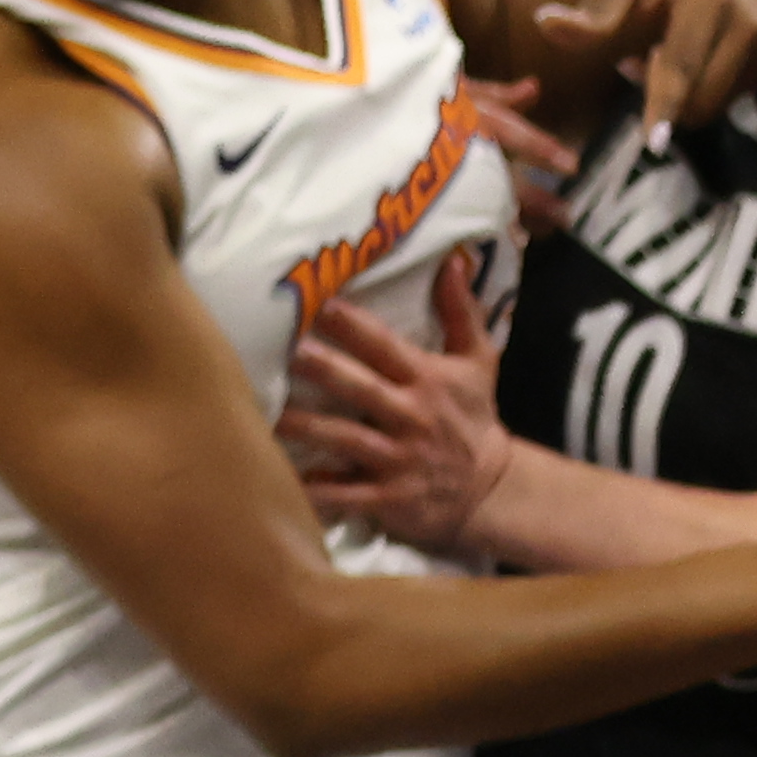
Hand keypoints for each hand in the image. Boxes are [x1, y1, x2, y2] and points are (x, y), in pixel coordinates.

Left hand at [282, 271, 516, 553]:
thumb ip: (460, 312)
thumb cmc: (472, 415)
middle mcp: (410, 416)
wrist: (493, 488)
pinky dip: (316, 492)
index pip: (385, 346)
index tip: (317, 302)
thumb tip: (455, 259)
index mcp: (426, 379)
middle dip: (321, 368)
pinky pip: (346, 495)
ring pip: (344, 438)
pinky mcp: (390, 498)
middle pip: (359, 387)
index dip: (353, 325)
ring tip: (263, 412)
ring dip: (305, 427)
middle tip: (279, 349)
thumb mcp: (478, 362)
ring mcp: (398, 459)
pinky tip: (281, 483)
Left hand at [502, 0, 756, 135]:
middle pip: (701, 96)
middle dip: (663, 98)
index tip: (654, 142)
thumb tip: (545, 25)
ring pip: (719, 102)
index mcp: (707, 0)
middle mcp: (747, 25)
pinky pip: (736, 95)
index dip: (665, 106)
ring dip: (685, 94)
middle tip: (637, 59)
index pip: (682, 64)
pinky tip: (693, 55)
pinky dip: (709, 88)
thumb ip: (592, 11)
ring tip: (664, 51)